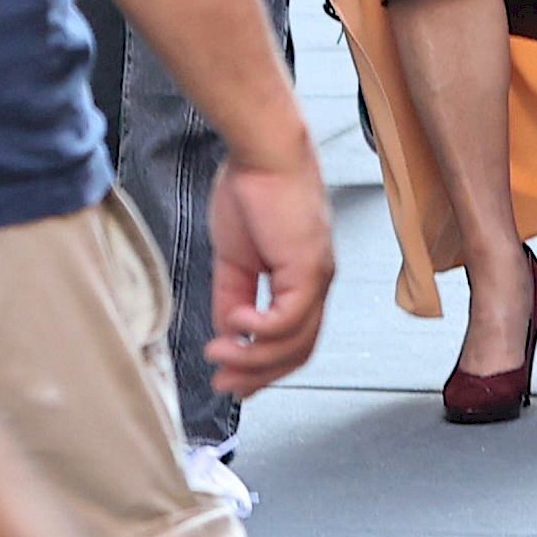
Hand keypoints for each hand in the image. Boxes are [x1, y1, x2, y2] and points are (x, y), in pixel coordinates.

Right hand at [203, 142, 335, 397]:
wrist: (263, 150)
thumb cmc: (251, 188)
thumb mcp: (235, 257)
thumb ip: (233, 297)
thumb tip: (229, 336)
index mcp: (302, 278)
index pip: (293, 340)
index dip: (263, 367)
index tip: (231, 380)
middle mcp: (317, 282)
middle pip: (297, 352)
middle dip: (258, 376)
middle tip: (224, 386)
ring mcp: (317, 277)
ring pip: (293, 343)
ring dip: (253, 359)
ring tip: (219, 354)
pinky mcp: (310, 268)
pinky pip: (288, 320)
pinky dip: (259, 330)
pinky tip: (236, 322)